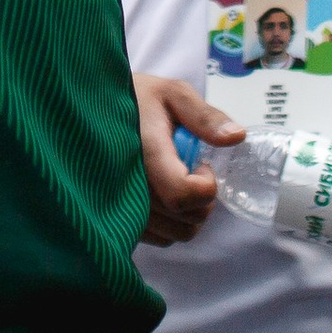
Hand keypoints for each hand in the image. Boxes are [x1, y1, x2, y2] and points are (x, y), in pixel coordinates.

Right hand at [133, 72, 238, 245]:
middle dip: (202, 198)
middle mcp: (129, 187)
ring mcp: (122, 207)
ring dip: (188, 213)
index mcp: (145, 154)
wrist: (94, 109)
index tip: (202, 164)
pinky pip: (160, 238)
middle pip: (185, 218)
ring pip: (176, 233)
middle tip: (193, 170)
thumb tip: (237, 136)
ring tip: (177, 180)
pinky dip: (171, 223)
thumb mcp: (173, 94)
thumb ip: (204, 117)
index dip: (204, 185)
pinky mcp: (119, 219)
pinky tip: (164, 194)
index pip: (181, 194)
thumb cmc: (138, 99)